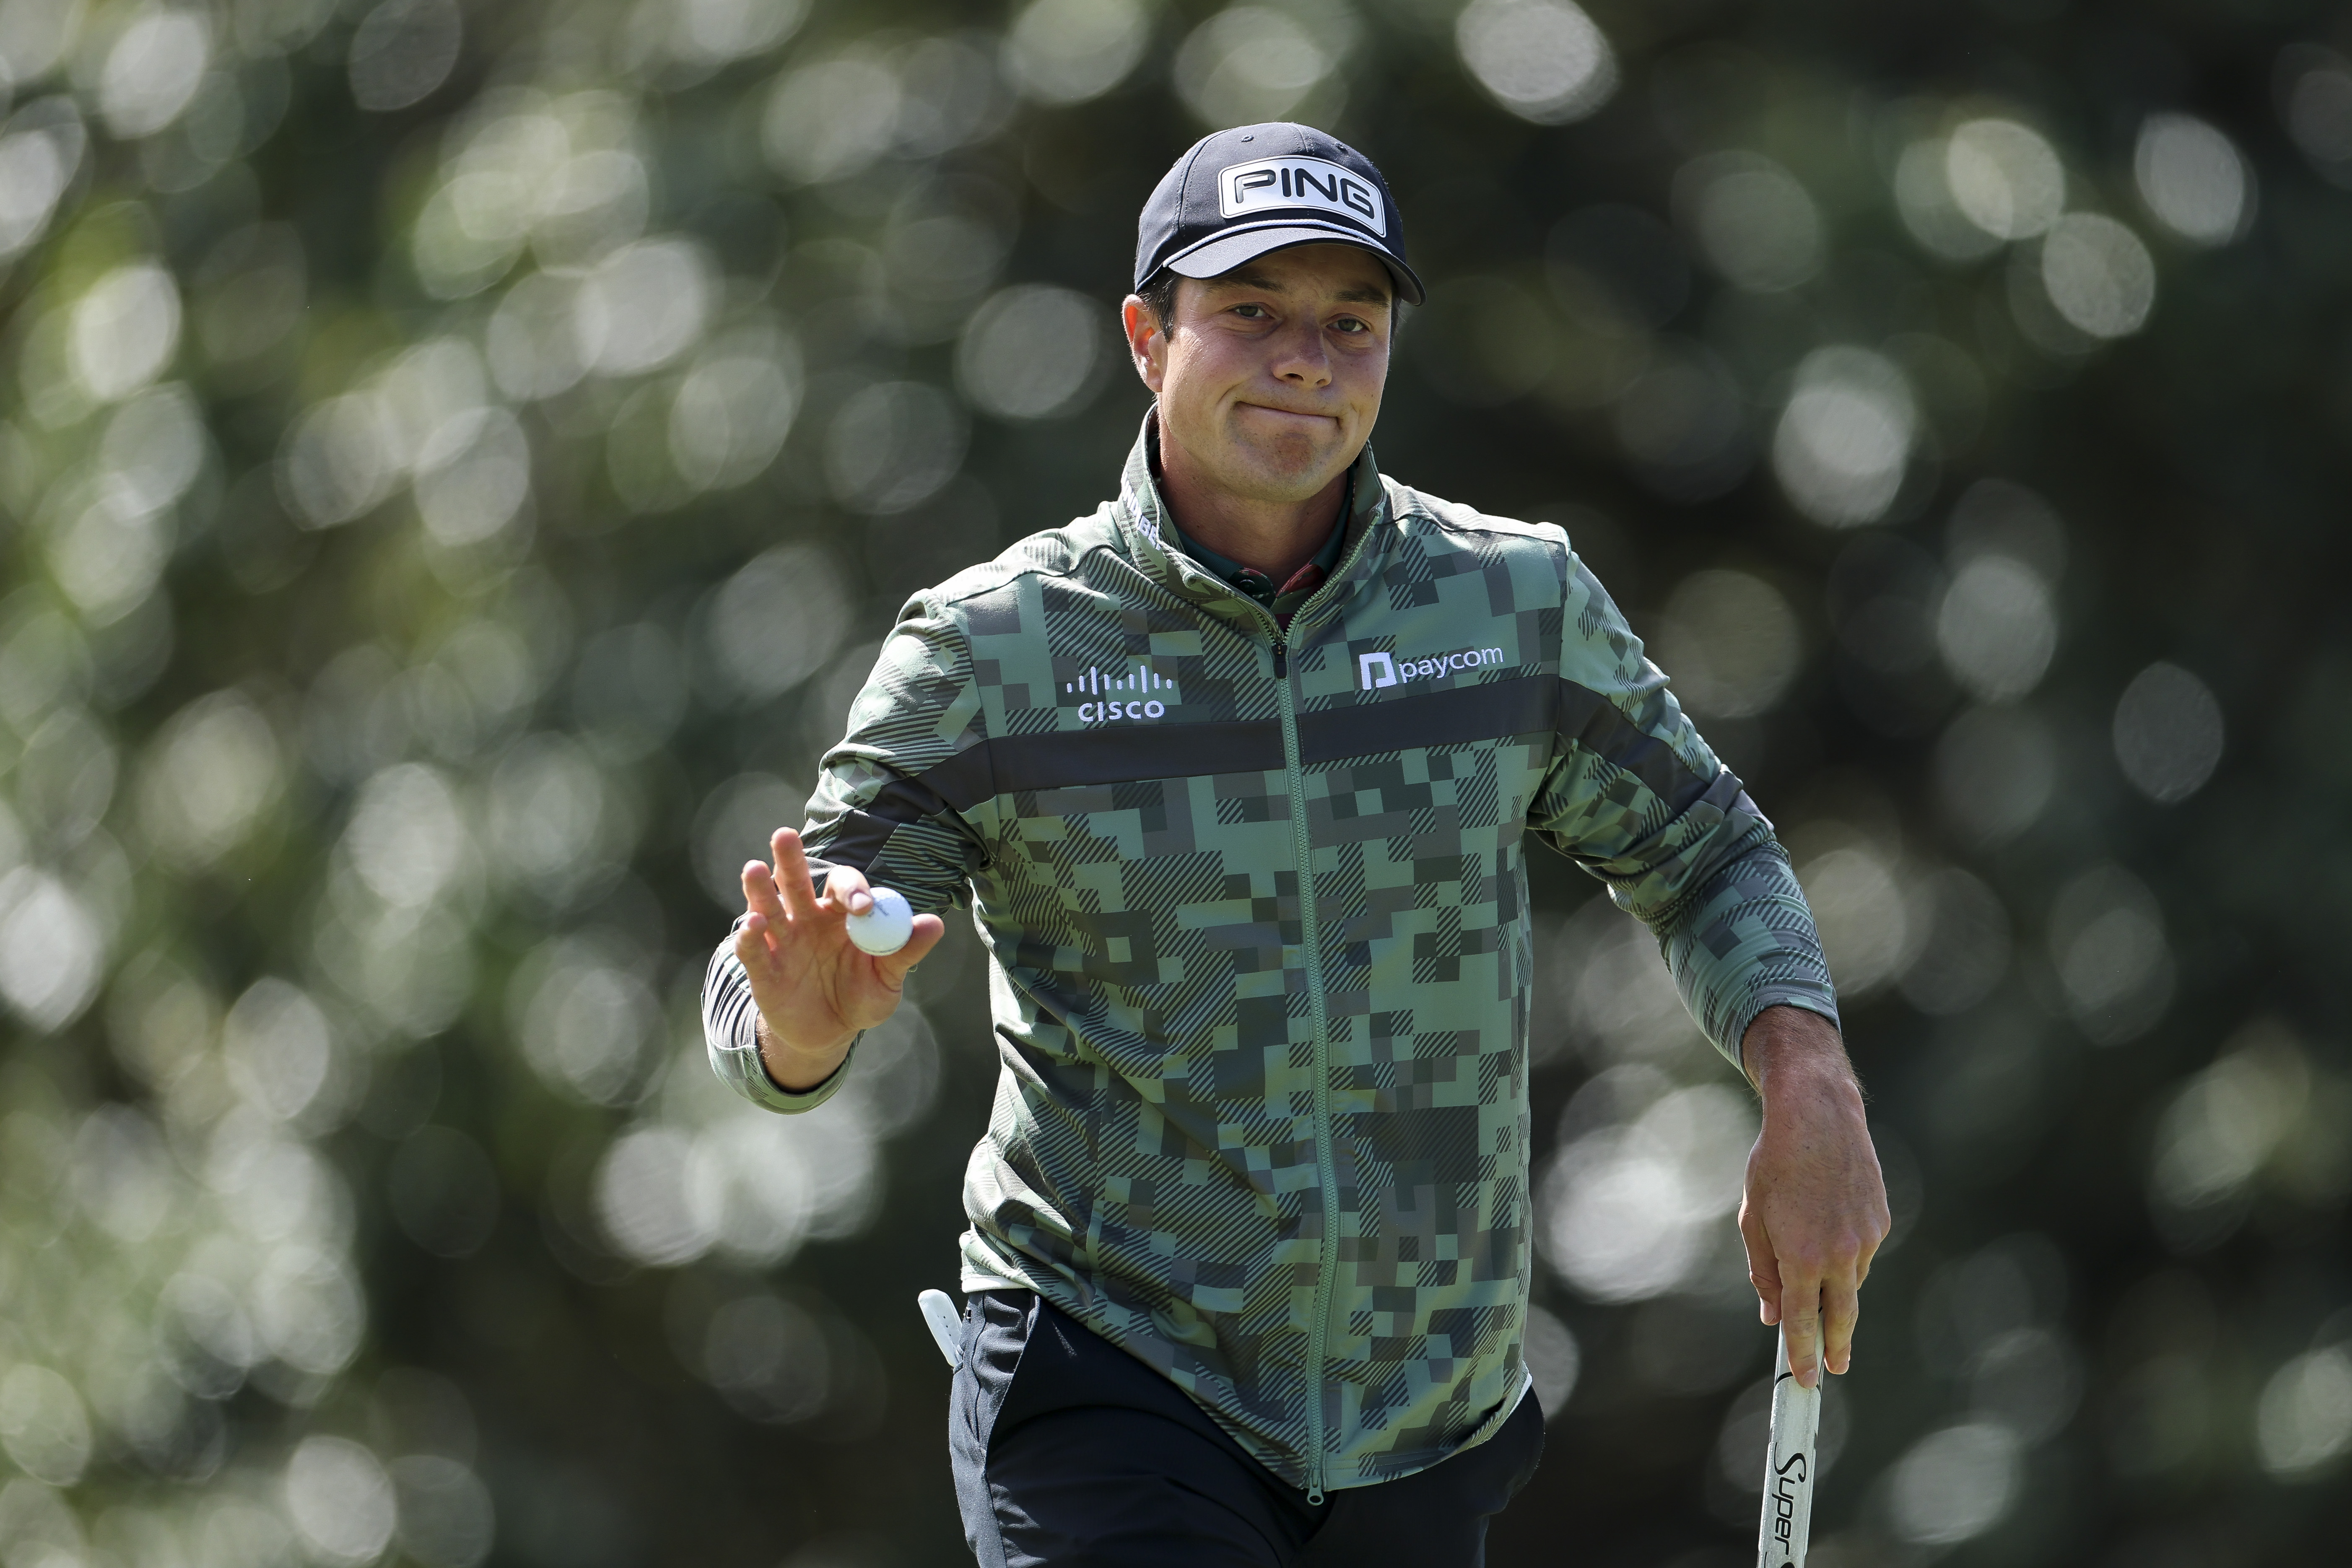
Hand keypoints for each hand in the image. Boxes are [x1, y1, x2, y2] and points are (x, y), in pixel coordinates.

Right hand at [733, 828, 944, 1090]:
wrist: (831, 1033)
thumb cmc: (862, 996)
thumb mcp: (888, 977)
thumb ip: (906, 951)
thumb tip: (935, 924)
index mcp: (840, 914)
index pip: (843, 887)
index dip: (853, 890)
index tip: (864, 907)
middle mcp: (807, 919)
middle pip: (796, 882)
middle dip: (790, 859)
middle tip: (784, 835)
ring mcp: (782, 941)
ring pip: (767, 907)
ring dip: (759, 888)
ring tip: (755, 869)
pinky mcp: (762, 968)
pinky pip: (752, 948)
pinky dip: (749, 935)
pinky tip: (753, 923)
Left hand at [1736, 1005, 1890, 1388]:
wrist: (1818, 1116)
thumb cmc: (1774, 1164)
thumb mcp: (1753, 1218)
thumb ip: (1764, 1272)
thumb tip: (1774, 1315)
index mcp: (1802, 1256)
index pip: (1804, 1322)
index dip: (1803, 1355)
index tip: (1805, 1382)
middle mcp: (1840, 1253)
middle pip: (1840, 1317)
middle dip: (1835, 1347)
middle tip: (1832, 1370)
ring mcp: (1866, 1238)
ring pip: (1851, 1280)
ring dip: (1836, 1288)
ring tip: (1818, 1272)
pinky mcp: (1881, 1221)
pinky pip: (1861, 1252)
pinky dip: (1847, 1253)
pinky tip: (1831, 1227)